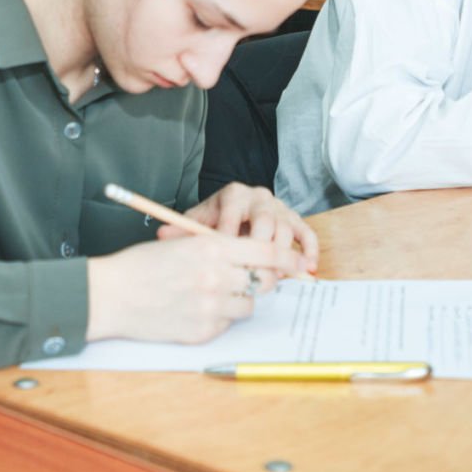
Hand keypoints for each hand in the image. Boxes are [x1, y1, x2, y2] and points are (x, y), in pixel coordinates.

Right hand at [84, 233, 306, 343]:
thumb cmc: (141, 265)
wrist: (110, 295)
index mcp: (211, 247)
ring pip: (248, 304)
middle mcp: (216, 277)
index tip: (299, 263)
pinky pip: (227, 323)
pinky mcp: (203, 331)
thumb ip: (218, 248)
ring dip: (239, 298)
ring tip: (214, 293)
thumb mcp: (182, 243)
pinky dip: (219, 316)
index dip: (287, 258)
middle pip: (263, 280)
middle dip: (264, 279)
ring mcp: (210, 306)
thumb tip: (252, 256)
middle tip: (253, 278)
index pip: (265, 251)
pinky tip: (195, 308)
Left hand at [167, 183, 318, 282]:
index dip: (228, 235)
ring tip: (277, 278)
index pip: (232, 213)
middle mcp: (259, 197)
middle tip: (254, 274)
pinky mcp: (294, 219)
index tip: (223, 258)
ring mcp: (279, 207)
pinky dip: (309, 250)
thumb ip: (181, 230)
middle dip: (260, 248)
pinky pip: (306, 232)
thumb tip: (162, 236)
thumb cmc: (213, 222)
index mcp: (233, 194)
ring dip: (283, 253)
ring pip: (286, 227)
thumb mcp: (197, 223)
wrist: (232, 211)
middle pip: (264, 220)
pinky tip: (307, 269)